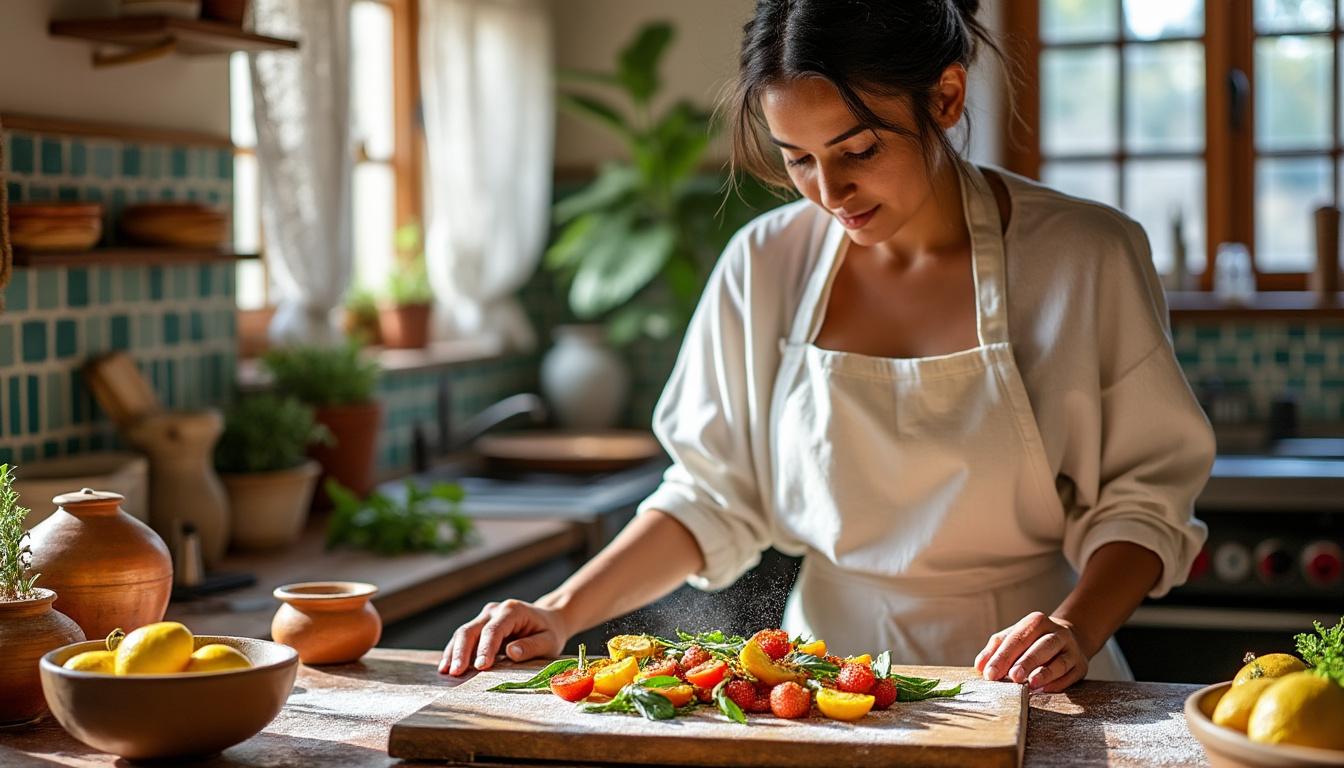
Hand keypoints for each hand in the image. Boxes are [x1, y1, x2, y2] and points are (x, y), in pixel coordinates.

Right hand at [439, 599, 568, 675]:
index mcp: (512, 610)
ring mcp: (485, 617)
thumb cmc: (549, 632)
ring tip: (447, 672)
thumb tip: (512, 652)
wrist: (548, 620)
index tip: (480, 667)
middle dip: (461, 651)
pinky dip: (454, 652)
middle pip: (471, 630)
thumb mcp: (549, 641)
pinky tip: (446, 667)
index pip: (494, 630)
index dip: (485, 648)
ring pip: (463, 633)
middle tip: (456, 673)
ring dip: (453, 652)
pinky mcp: (480, 626)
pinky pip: (463, 638)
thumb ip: (532, 646)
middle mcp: (495, 610)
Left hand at [974, 611, 1088, 692]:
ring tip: (1030, 684)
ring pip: (1059, 661)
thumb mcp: (1013, 637)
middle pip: (1041, 646)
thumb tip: (980, 666)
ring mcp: (1071, 649)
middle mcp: (1057, 633)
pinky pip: (1070, 675)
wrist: (1069, 639)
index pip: (1017, 638)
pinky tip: (1044, 690)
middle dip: (1026, 662)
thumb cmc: (1032, 640)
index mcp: (1036, 622)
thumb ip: (995, 649)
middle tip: (1012, 676)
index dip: (1002, 656)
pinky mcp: (1080, 665)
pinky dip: (1057, 684)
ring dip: (1045, 673)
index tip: (989, 673)